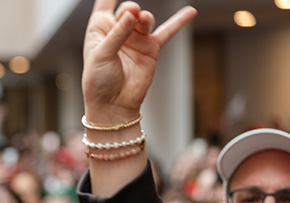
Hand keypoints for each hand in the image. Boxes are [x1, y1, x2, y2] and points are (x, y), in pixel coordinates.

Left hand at [82, 1, 195, 120]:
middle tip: (131, 16)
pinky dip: (178, 22)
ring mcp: (136, 39)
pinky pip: (167, 32)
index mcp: (99, 28)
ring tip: (142, 22)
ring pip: (145, 19)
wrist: (113, 106)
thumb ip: (117, 33)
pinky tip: (190, 11)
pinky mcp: (151, 49)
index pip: (105, 2)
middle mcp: (118, 30)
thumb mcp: (101, 54)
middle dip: (130, 11)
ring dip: (144, 19)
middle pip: (128, 9)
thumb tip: (133, 11)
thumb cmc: (98, 81)